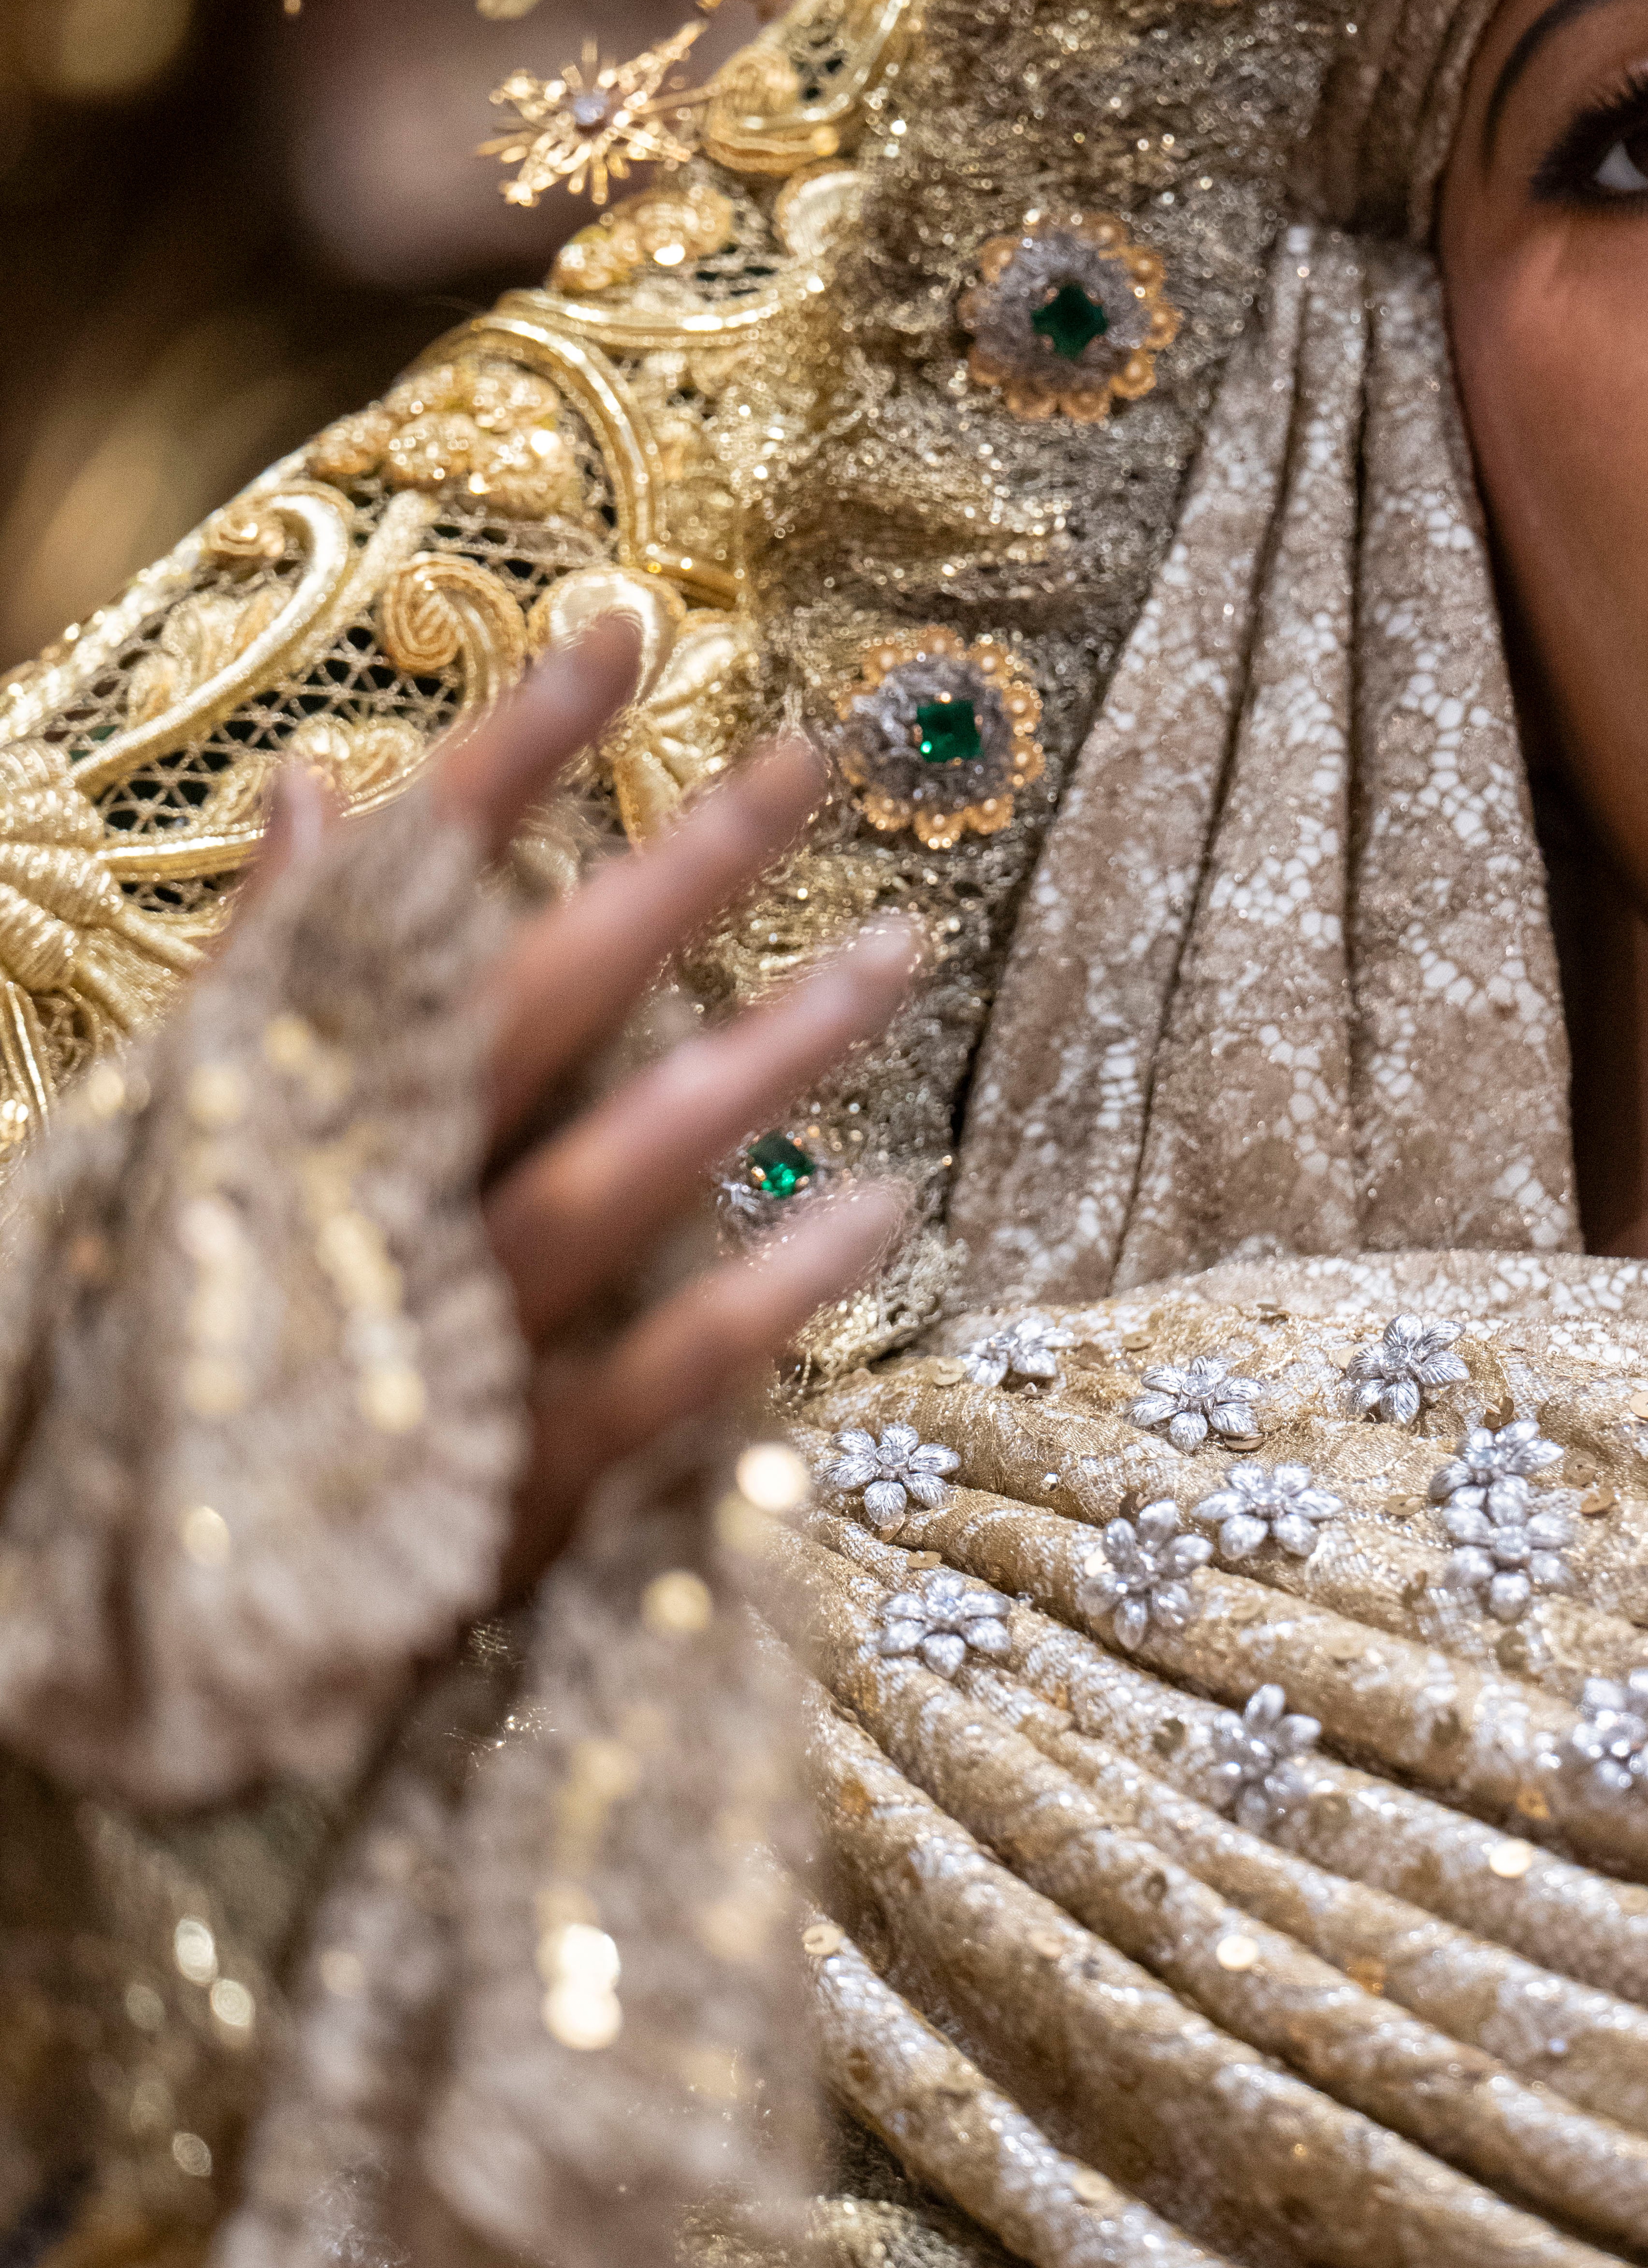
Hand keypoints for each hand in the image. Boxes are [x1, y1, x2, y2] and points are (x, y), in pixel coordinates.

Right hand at [254, 619, 913, 1590]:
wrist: (130, 1636)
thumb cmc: (200, 1358)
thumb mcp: (194, 1160)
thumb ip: (268, 985)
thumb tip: (313, 792)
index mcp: (280, 1121)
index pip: (397, 902)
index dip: (504, 764)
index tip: (617, 632)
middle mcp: (362, 1215)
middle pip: (532, 1010)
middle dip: (674, 876)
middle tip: (813, 758)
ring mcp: (446, 1357)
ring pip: (616, 1174)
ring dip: (762, 1062)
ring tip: (897, 952)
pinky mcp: (512, 1490)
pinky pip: (658, 1377)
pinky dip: (765, 1296)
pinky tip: (873, 1200)